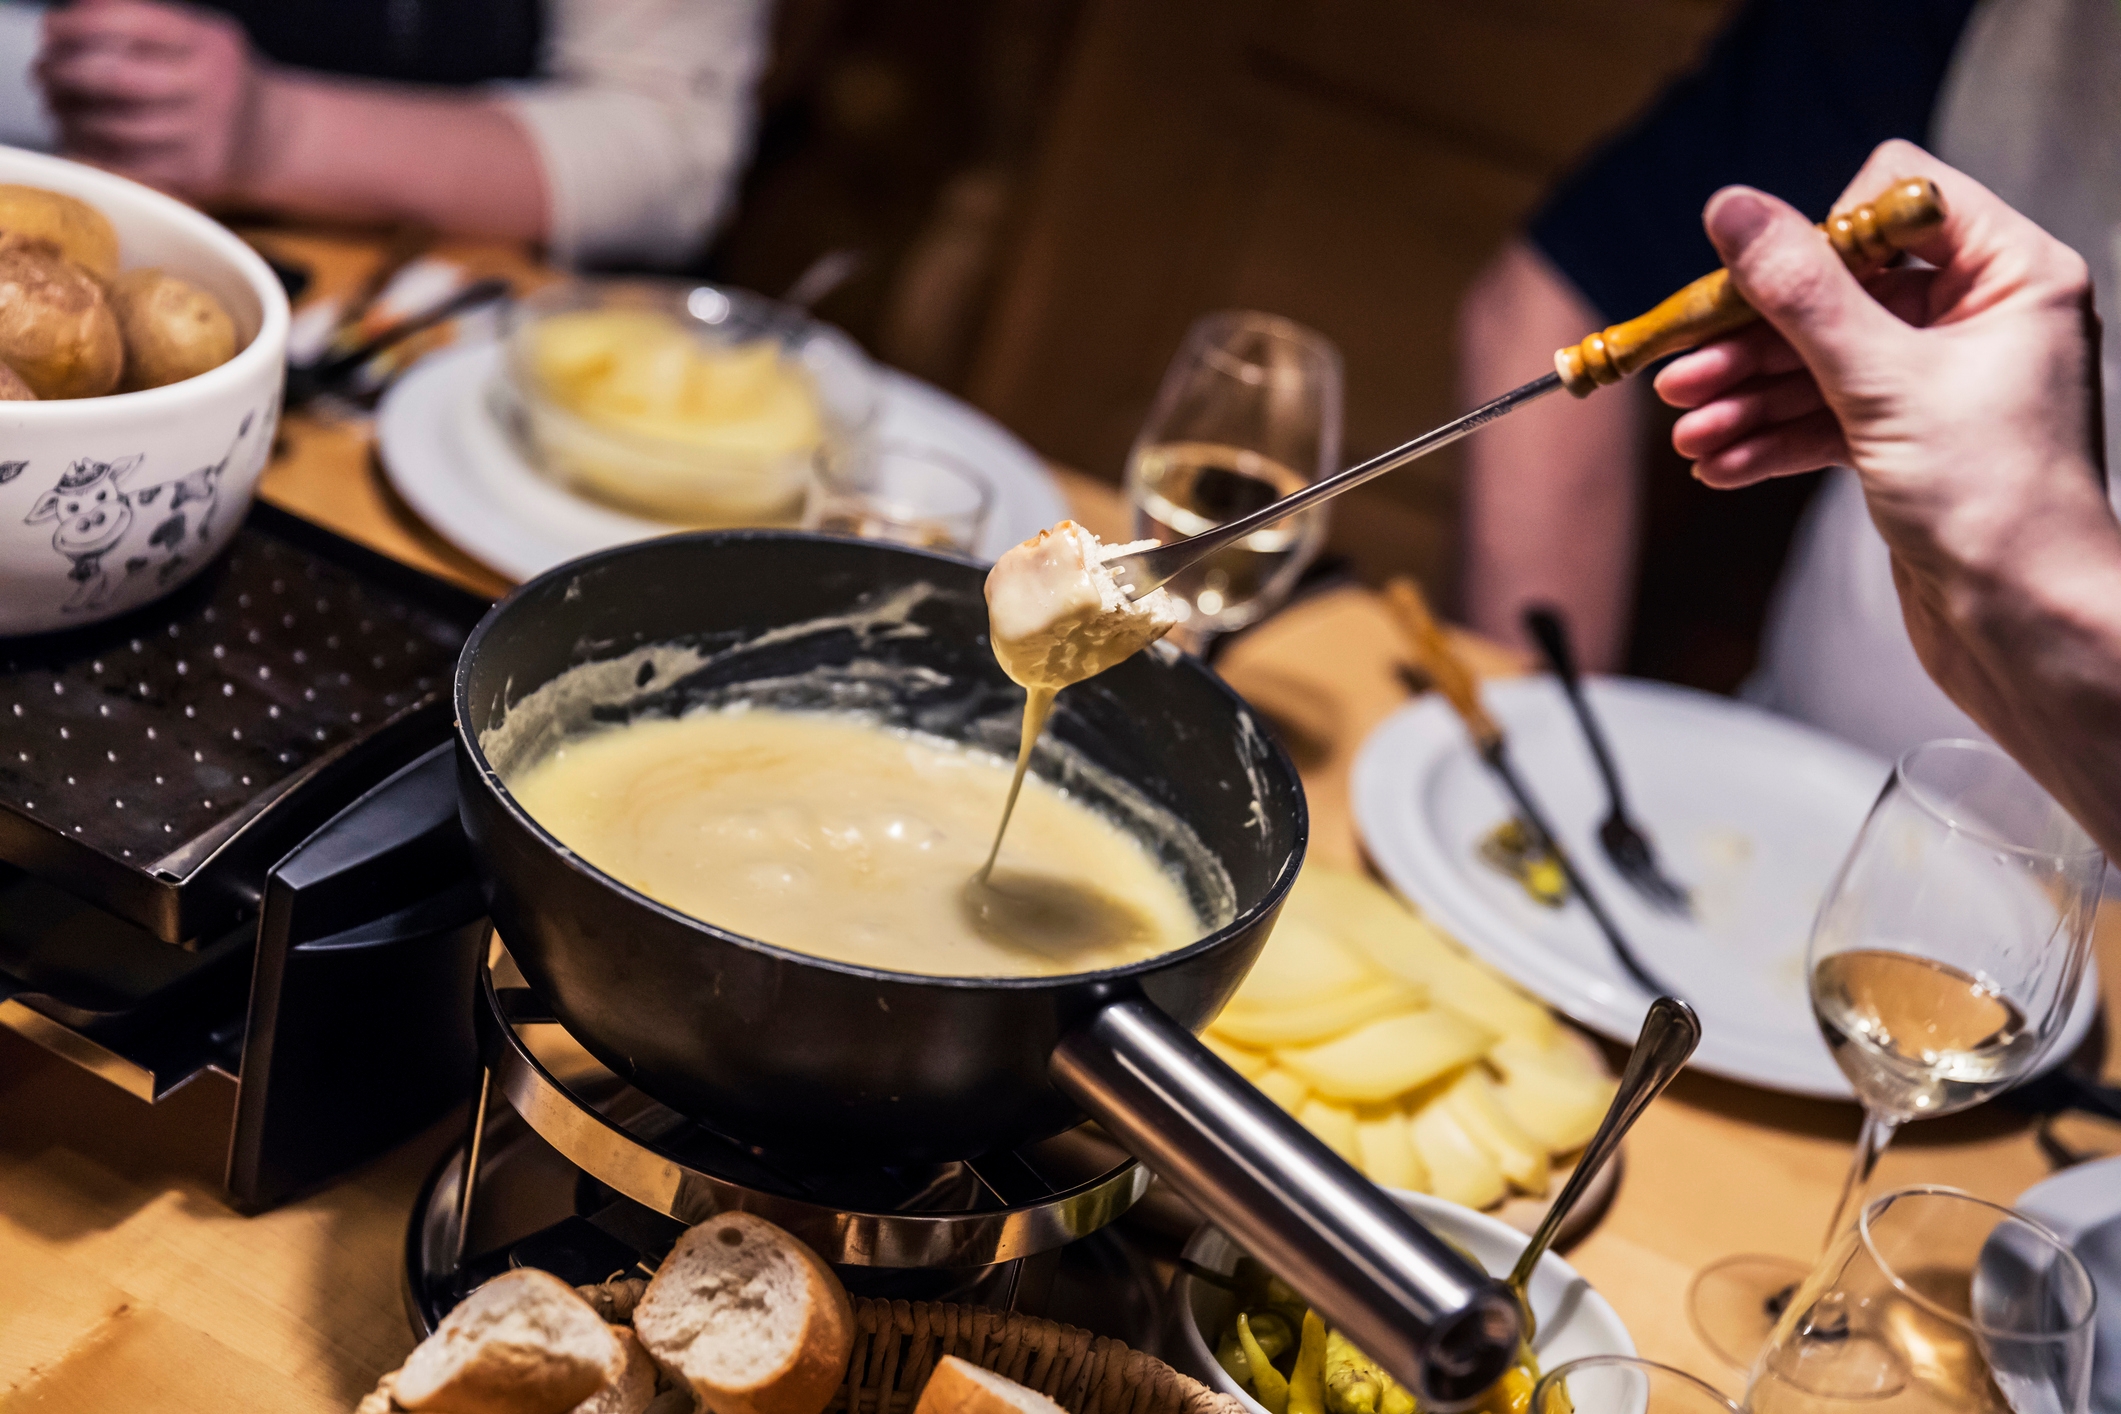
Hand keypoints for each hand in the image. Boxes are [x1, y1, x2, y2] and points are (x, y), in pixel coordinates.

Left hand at [38, 0, 264, 200]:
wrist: (277, 137)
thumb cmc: (215, 79)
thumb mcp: (196, 36)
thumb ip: (144, 23)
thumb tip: (70, 25)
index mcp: (209, 42)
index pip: (130, 22)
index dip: (77, 24)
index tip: (52, 31)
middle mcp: (212, 87)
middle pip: (118, 79)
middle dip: (66, 74)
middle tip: (45, 73)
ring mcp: (206, 135)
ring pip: (116, 127)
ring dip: (72, 116)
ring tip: (59, 106)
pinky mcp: (197, 173)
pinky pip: (128, 164)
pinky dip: (92, 150)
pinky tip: (80, 137)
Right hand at [1654, 139, 2120, 831]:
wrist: (2025, 626)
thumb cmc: (1998, 505)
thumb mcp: (1883, 383)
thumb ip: (1801, 292)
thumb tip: (1734, 209)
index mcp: (2012, 275)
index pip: (1898, 198)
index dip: (1821, 235)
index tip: (1753, 284)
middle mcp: (1982, 318)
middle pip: (1839, 287)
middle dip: (1755, 336)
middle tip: (1682, 371)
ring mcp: (1943, 382)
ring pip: (1821, 360)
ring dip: (1749, 396)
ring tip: (1689, 432)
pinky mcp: (1911, 440)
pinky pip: (1826, 417)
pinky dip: (1773, 437)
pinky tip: (1721, 463)